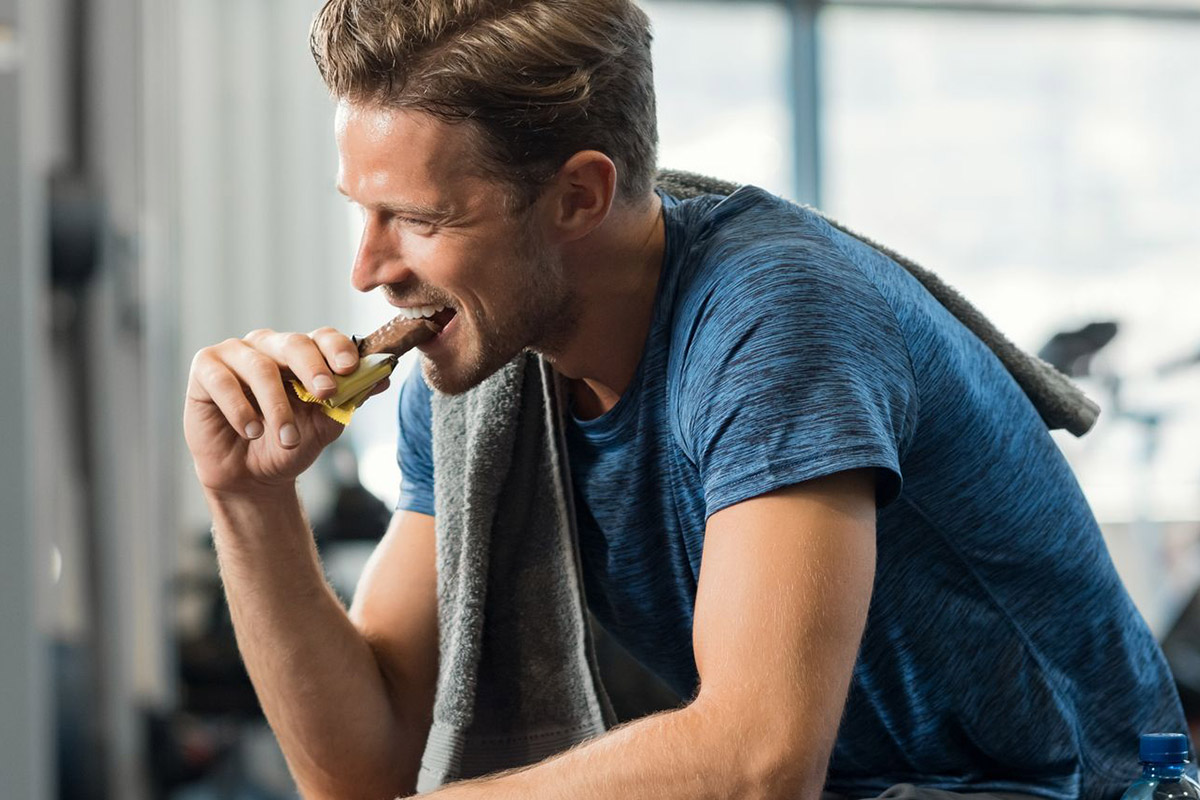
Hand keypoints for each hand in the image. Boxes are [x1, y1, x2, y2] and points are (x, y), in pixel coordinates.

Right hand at [184, 326, 388, 495]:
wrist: (252, 477)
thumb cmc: (288, 445)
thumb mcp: (325, 426)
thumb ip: (350, 400)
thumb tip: (383, 378)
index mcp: (302, 354)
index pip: (322, 337)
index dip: (337, 349)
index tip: (350, 369)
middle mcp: (269, 346)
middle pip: (294, 343)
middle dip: (313, 368)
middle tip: (327, 393)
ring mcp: (235, 354)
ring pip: (260, 366)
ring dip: (277, 406)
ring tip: (287, 438)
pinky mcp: (205, 369)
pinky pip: (222, 380)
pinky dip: (241, 408)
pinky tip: (252, 430)